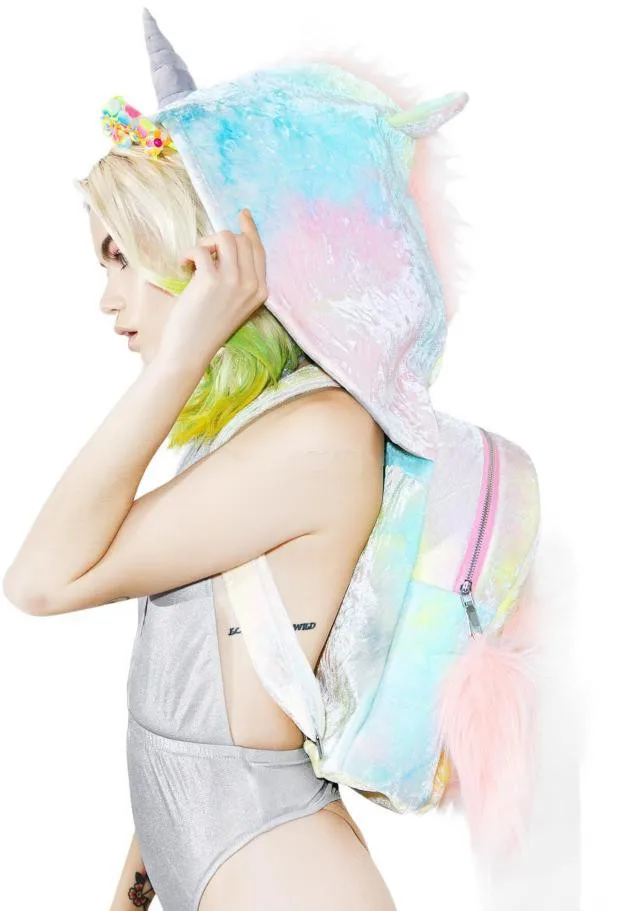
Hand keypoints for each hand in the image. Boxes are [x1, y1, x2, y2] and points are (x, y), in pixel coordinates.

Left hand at [158, 209, 267, 367]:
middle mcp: (252, 285)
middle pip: (241, 240)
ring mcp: (234, 282)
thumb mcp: (234, 303)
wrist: (191, 350)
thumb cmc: (207, 327)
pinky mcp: (211, 280)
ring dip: (206, 242)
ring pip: (225, 237)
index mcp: (261, 291)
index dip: (250, 229)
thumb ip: (238, 278)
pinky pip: (201, 249)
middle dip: (219, 240)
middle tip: (203, 254)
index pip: (259, 250)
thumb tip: (227, 243)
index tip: (243, 214)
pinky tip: (183, 266)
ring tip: (194, 258)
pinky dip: (188, 253)